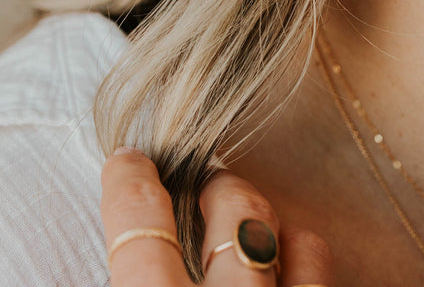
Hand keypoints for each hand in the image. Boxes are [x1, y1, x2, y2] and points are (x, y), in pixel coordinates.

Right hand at [101, 148, 333, 285]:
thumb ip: (126, 282)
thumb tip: (93, 266)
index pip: (141, 225)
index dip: (131, 181)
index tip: (128, 160)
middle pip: (234, 210)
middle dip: (215, 184)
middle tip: (202, 180)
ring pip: (287, 236)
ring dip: (262, 215)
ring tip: (246, 212)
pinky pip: (320, 275)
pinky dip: (302, 255)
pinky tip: (287, 256)